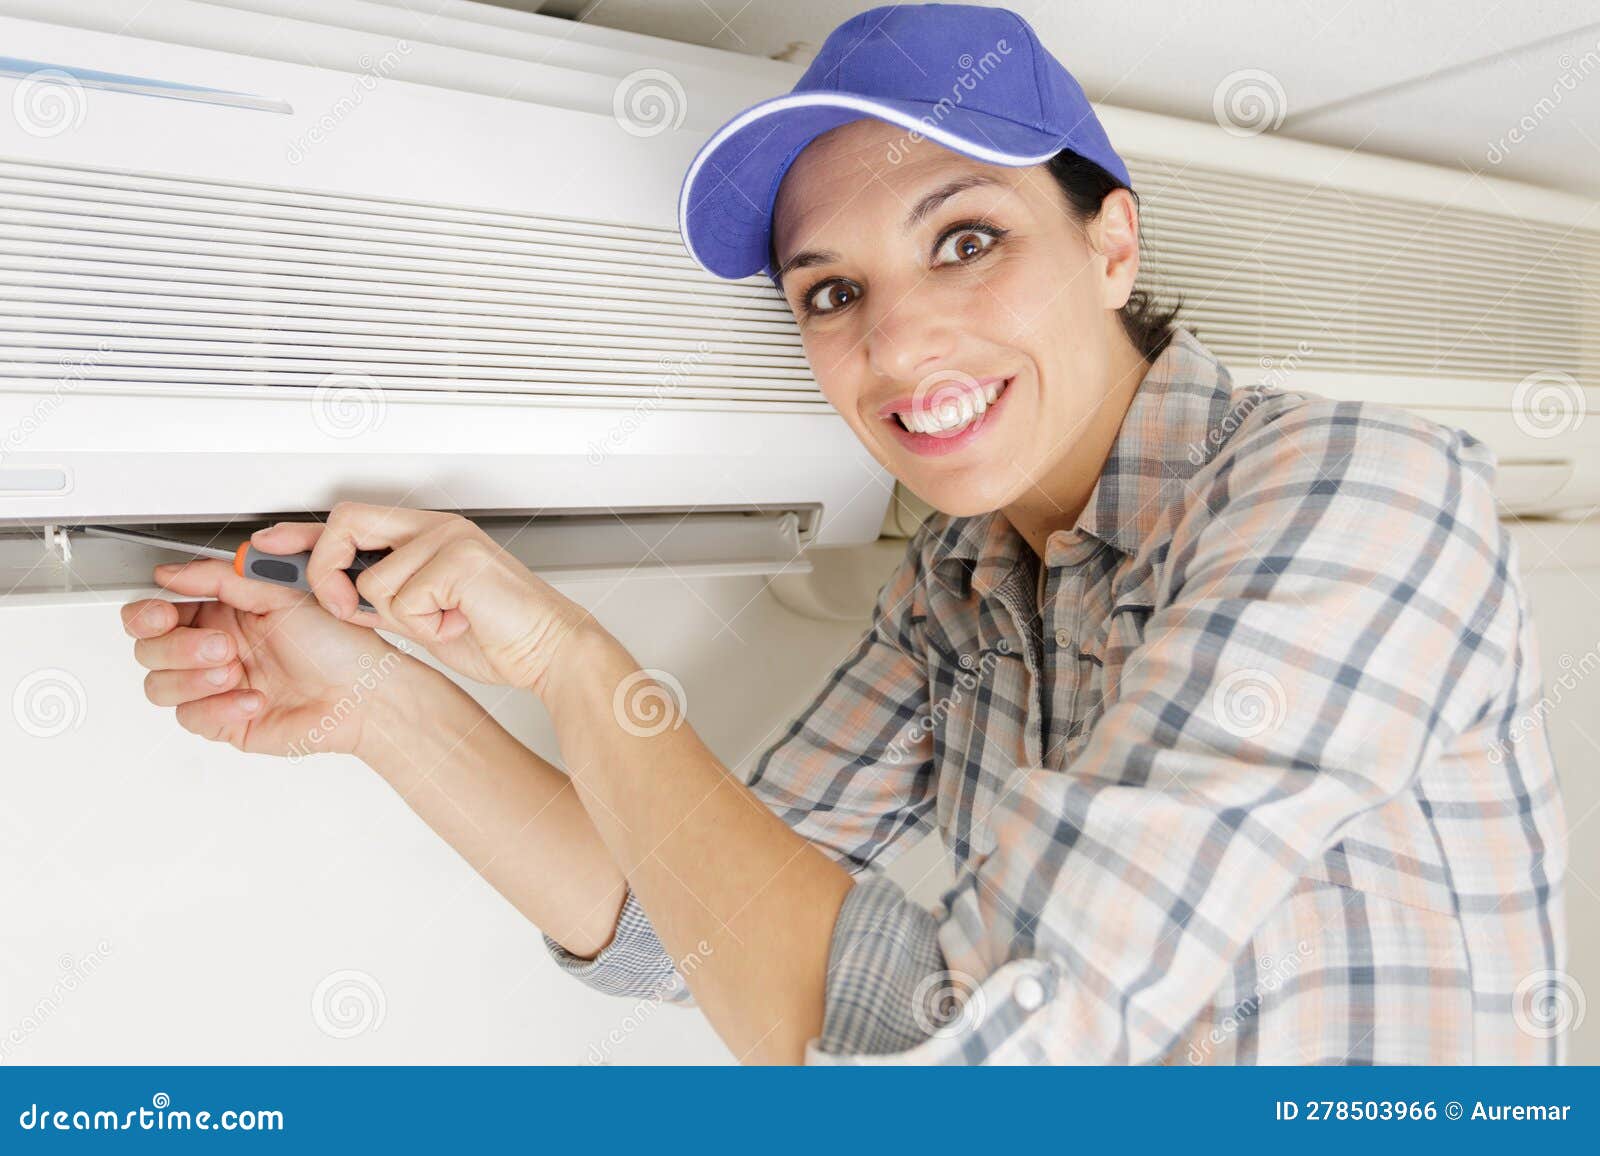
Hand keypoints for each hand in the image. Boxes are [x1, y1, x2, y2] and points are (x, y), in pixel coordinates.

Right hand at [121, 556, 432, 759]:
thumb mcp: (281, 592)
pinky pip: (193, 718)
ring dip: (190, 677)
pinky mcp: (227, 721)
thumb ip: (221, 578)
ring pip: (160, 686)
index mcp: (223, 613)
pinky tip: (253, 698)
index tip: (163, 613)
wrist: (367, 691)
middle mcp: (215, 649)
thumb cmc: (341, 642)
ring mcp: (218, 687)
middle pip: (149, 650)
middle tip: (221, 646)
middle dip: (177, 647)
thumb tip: (170, 574)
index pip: (155, 613)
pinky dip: (219, 708)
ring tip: (233, 670)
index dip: (146, 614)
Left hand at [250, 503, 597, 693]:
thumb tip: (338, 598)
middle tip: (345, 610)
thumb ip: (383, 598)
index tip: (265, 546)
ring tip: (442, 623)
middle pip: (345, 523)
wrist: (551, 650)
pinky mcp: (458, 560)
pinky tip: (458, 623)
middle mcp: (435, 528)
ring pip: (374, 577)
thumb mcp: (423, 618)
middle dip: (326, 571)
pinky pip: (404, 597)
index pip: (348, 522)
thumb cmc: (500, 636)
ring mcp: (448, 539)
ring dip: (400, 617)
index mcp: (426, 536)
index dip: (302, 535)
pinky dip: (426, 625)